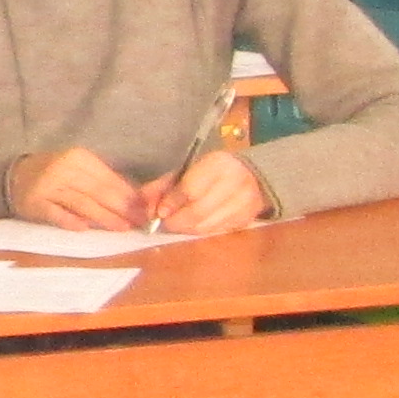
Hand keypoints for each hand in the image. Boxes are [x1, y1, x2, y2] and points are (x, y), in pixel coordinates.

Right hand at [6, 146, 143, 231]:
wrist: (14, 175)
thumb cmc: (54, 174)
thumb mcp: (78, 169)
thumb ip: (103, 182)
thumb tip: (136, 199)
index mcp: (78, 158)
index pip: (109, 178)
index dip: (129, 195)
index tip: (145, 210)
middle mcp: (64, 169)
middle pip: (98, 191)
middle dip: (122, 208)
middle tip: (139, 223)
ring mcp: (48, 186)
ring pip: (81, 203)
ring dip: (104, 217)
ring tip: (121, 228)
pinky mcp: (35, 203)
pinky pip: (56, 214)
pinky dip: (70, 221)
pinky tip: (84, 229)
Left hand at [145, 151, 266, 236]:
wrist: (254, 175)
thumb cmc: (214, 171)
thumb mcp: (190, 169)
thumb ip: (165, 185)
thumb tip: (144, 204)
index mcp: (218, 165)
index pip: (190, 189)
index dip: (171, 203)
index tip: (159, 212)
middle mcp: (234, 184)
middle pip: (198, 211)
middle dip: (176, 221)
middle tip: (164, 224)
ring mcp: (243, 204)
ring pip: (207, 226)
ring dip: (186, 229)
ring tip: (177, 225)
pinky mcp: (246, 219)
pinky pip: (217, 231)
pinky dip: (201, 232)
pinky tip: (194, 226)